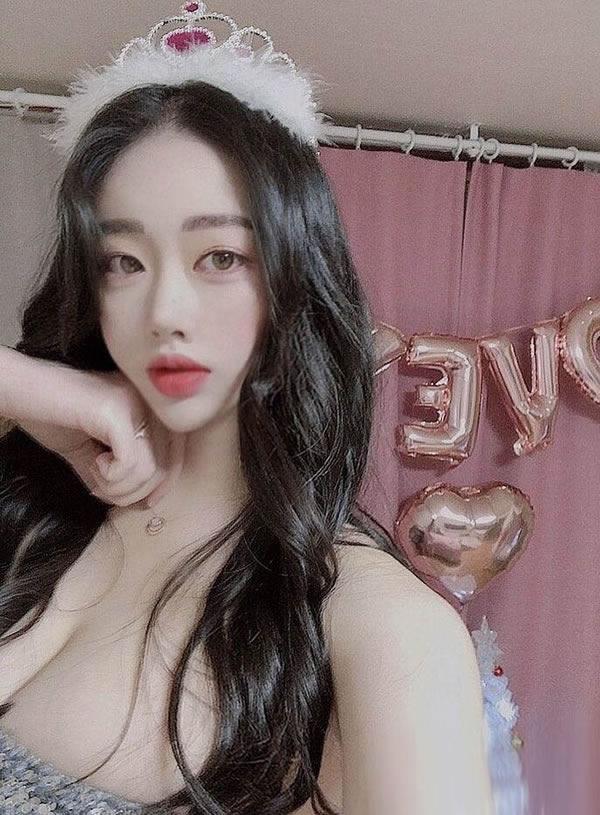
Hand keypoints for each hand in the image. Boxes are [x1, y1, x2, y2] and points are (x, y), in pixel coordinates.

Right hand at [19, 367, 184, 507]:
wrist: (19, 390)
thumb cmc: (52, 415)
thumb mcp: (94, 448)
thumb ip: (120, 471)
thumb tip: (140, 502)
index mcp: (149, 404)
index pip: (179, 450)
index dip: (165, 483)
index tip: (145, 503)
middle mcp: (149, 399)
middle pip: (168, 464)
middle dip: (137, 492)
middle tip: (105, 488)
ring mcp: (135, 401)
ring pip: (151, 469)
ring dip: (119, 487)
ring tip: (95, 471)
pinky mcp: (116, 410)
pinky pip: (131, 462)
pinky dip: (112, 477)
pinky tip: (94, 462)